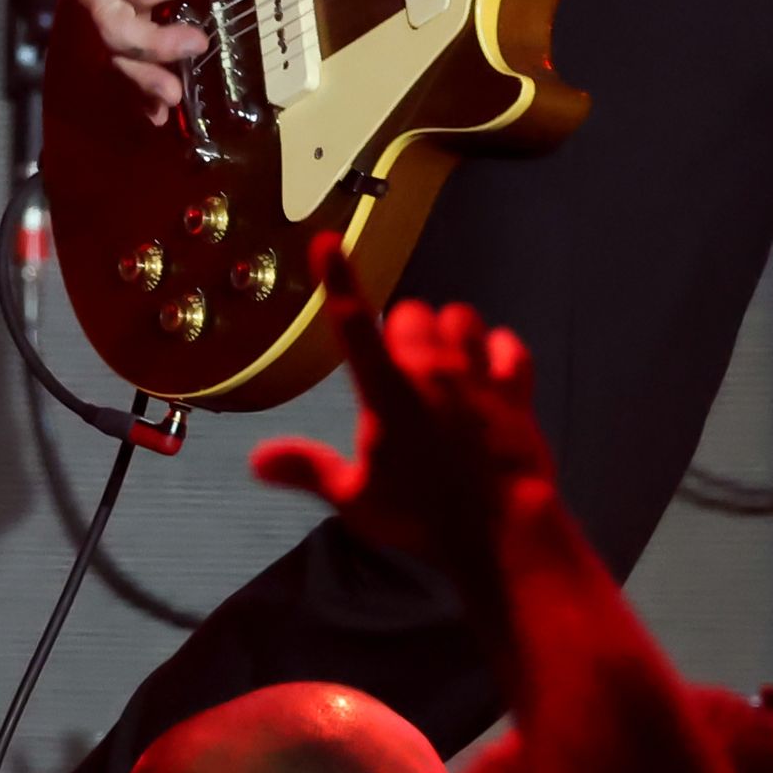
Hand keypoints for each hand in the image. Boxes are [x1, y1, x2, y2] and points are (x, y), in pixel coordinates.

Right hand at [63, 0, 222, 121]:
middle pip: (118, 29)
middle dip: (156, 47)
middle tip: (196, 47)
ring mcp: (95, 3)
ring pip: (116, 50)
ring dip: (143, 80)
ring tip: (170, 102)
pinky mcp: (107, 12)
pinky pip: (119, 51)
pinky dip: (136, 82)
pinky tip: (154, 110)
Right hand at [249, 263, 557, 576]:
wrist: (500, 532)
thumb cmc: (422, 517)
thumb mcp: (355, 500)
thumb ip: (308, 469)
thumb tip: (256, 458)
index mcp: (387, 392)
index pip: (353, 325)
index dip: (337, 279)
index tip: (327, 241)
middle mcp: (432, 371)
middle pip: (411, 311)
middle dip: (402, 330)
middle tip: (399, 370)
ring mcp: (478, 376)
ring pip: (462, 316)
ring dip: (450, 333)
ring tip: (445, 364)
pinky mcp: (516, 388)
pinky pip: (508, 344)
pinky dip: (498, 353)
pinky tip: (491, 372)